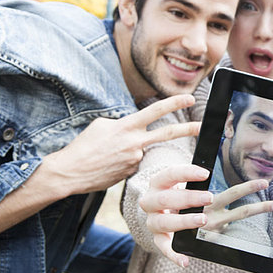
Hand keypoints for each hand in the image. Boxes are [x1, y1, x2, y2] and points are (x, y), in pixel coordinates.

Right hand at [46, 95, 199, 195]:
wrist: (69, 173)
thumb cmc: (83, 147)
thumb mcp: (101, 126)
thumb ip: (123, 124)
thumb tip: (135, 127)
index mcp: (127, 127)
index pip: (155, 111)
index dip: (174, 103)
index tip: (190, 99)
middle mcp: (135, 142)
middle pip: (168, 133)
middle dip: (188, 129)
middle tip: (203, 126)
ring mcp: (135, 159)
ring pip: (141, 149)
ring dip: (130, 149)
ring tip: (107, 155)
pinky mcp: (132, 172)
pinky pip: (133, 162)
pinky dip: (124, 160)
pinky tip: (108, 164)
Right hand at [139, 164, 271, 266]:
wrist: (154, 210)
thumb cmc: (173, 191)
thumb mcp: (179, 179)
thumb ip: (192, 173)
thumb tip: (210, 150)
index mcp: (158, 182)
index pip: (169, 174)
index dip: (186, 172)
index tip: (206, 173)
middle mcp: (152, 201)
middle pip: (166, 198)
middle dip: (188, 197)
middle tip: (210, 196)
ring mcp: (153, 221)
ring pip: (164, 222)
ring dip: (183, 221)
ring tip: (203, 219)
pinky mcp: (158, 239)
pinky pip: (164, 249)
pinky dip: (174, 256)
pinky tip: (185, 262)